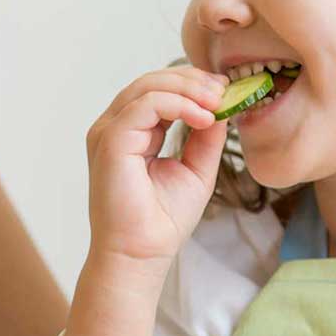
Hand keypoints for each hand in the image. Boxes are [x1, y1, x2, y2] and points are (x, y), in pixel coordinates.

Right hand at [84, 66, 229, 268]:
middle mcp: (115, 127)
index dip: (192, 84)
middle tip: (225, 90)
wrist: (141, 254)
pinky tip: (204, 118)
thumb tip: (221, 107)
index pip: (159, 91)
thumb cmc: (162, 220)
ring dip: (188, 89)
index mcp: (132, 132)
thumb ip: (205, 137)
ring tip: (218, 102)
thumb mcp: (196, 169)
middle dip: (193, 80)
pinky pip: (146, 105)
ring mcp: (110, 132)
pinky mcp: (111, 141)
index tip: (225, 91)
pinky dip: (179, 104)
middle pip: (152, 81)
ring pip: (148, 86)